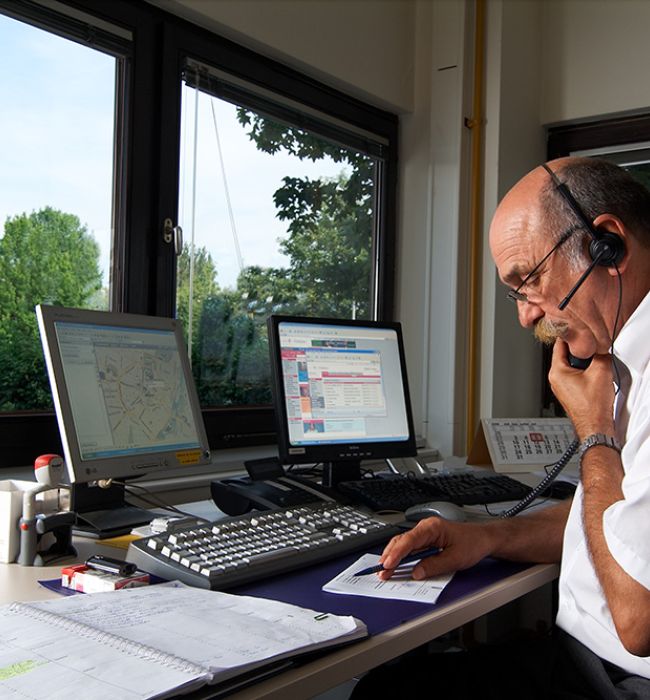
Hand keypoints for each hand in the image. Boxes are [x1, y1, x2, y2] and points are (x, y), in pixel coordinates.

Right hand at [377, 518, 491, 580]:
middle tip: (382, 571)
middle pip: (402, 540)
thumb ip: (434, 566)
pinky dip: (401, 556)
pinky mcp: (426, 540)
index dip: (397, 553)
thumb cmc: (473, 543)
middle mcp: (426, 527)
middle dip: (390, 556)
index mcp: (432, 527)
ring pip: (403, 543)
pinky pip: (410, 547)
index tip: (388, 564)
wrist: (484, 539)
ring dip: (394, 556)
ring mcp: (425, 533)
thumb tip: (416, 573)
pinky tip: (396, 564)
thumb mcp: (455, 558)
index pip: (409, 540)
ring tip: (385, 570)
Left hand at [548, 340, 614, 439]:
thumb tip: (600, 347)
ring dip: (583, 363)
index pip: (559, 345)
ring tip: (595, 367)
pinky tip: (595, 378)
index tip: (575, 329)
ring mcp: (561, 387)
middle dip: (580, 351)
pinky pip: (575, 376)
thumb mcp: (601, 371)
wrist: (595, 427)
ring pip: (572, 366)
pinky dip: (584, 373)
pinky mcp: (569, 393)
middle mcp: (555, 379)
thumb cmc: (592, 407)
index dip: (569, 335)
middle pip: (566, 355)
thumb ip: (600, 354)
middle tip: (591, 350)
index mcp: (557, 372)